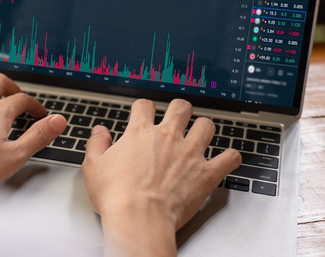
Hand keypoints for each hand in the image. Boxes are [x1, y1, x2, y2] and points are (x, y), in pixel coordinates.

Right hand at [82, 98, 240, 256]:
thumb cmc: (116, 196)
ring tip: (200, 134)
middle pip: (181, 108)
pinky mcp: (206, 174)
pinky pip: (229, 158)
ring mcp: (190, 154)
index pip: (145, 106)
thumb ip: (97, 144)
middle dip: (180, 110)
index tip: (143, 114)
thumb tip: (100, 131)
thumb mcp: (93, 166)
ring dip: (204, 128)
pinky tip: (227, 158)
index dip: (144, 108)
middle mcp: (168, 138)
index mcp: (140, 133)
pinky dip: (230, 157)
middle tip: (177, 117)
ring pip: (207, 126)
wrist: (139, 219)